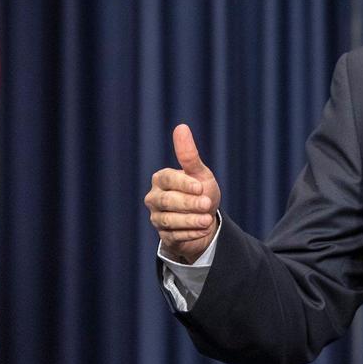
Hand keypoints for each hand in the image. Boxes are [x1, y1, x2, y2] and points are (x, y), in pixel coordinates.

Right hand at [145, 124, 221, 262]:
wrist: (205, 220)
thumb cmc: (201, 191)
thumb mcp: (199, 173)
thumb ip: (188, 154)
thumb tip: (181, 127)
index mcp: (161, 179)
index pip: (168, 179)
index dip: (184, 184)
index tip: (201, 187)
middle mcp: (154, 198)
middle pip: (167, 201)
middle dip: (189, 203)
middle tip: (207, 204)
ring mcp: (157, 218)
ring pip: (169, 220)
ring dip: (191, 220)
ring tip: (207, 220)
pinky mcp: (164, 236)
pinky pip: (174, 236)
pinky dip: (191, 233)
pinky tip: (203, 230)